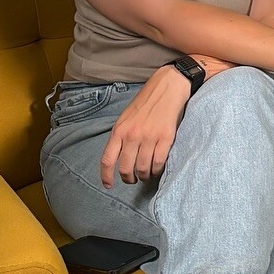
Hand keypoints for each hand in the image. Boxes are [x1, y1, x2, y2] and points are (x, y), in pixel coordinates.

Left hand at [100, 65, 191, 186]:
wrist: (167, 87)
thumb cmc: (146, 102)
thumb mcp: (126, 118)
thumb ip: (121, 136)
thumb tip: (119, 157)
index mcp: (119, 130)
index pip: (107, 159)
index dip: (106, 176)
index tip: (108, 185)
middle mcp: (132, 135)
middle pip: (125, 168)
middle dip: (129, 178)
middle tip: (133, 179)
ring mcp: (149, 137)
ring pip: (143, 168)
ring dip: (144, 176)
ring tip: (147, 174)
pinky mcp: (166, 138)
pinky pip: (158, 162)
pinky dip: (157, 170)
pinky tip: (157, 168)